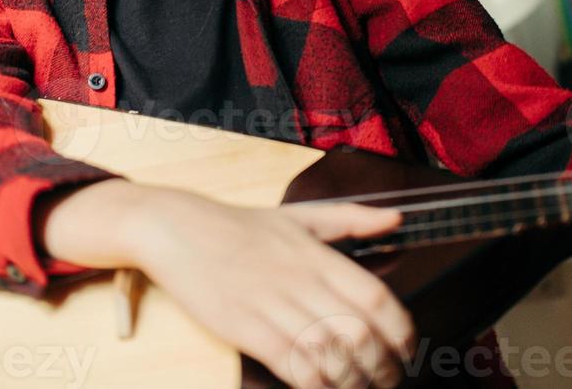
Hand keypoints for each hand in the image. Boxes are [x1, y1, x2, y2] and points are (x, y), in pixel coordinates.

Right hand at [126, 187, 415, 388]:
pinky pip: (291, 365)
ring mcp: (270, 304)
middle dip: (382, 366)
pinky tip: (324, 388)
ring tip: (361, 387)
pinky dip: (315, 384)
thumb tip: (398, 220)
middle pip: (359, 333)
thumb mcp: (300, 214)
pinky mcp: (244, 327)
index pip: (375, 297)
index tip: (408, 349)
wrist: (178, 228)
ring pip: (329, 355)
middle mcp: (299, 278)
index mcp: (316, 253)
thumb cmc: (240, 226)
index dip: (400, 330)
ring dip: (353, 381)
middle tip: (389, 378)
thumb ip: (352, 218)